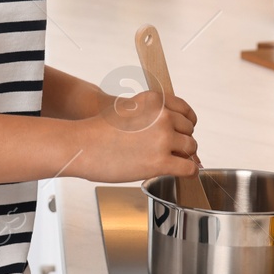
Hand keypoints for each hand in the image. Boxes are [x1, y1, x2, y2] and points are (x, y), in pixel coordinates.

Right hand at [74, 90, 197, 182]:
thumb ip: (154, 116)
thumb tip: (180, 134)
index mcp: (155, 100)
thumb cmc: (100, 130)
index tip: (183, 132)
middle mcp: (162, 117)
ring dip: (184, 155)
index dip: (186, 123)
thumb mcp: (129, 110)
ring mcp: (162, 139)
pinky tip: (182, 172)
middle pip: (189, 130)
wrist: (82, 145)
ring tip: (170, 161)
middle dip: (181, 140)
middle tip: (169, 150)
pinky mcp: (160, 162)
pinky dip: (189, 171)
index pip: (185, 111)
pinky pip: (188, 167)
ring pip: (191, 147)